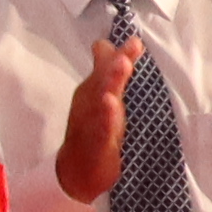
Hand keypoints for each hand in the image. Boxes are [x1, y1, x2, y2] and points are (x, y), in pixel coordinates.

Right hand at [55, 35, 139, 203]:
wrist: (76, 171)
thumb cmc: (91, 129)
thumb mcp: (99, 97)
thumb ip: (104, 70)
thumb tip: (105, 44)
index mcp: (91, 92)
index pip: (104, 69)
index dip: (117, 55)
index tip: (135, 40)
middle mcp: (89, 103)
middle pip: (102, 80)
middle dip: (114, 64)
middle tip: (128, 48)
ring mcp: (91, 122)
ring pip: (101, 99)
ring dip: (110, 82)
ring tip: (121, 65)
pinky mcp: (96, 144)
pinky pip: (100, 128)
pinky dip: (104, 116)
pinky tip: (110, 103)